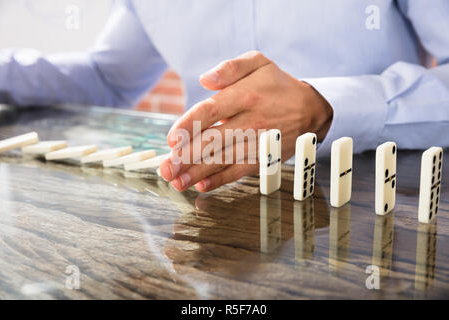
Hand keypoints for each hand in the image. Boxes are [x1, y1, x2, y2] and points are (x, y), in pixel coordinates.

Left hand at [159, 51, 332, 191]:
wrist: (311, 108)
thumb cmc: (277, 84)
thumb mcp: (258, 62)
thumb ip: (230, 68)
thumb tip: (204, 79)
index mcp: (244, 96)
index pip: (211, 111)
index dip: (190, 126)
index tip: (171, 139)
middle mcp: (250, 121)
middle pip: (213, 141)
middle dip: (187, 157)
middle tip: (166, 169)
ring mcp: (257, 142)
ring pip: (223, 160)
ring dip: (198, 173)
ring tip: (176, 182)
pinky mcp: (263, 157)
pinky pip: (240, 171)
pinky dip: (221, 180)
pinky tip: (202, 186)